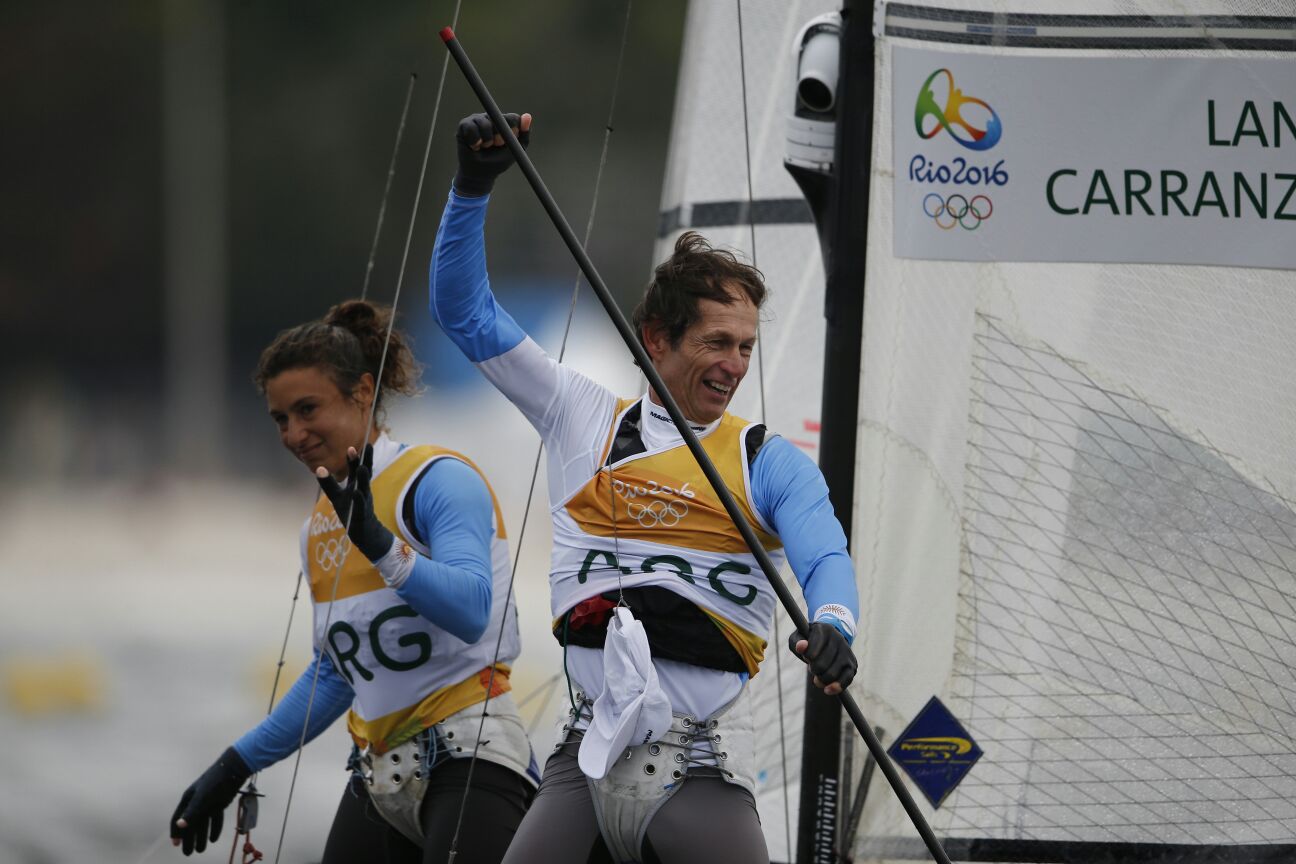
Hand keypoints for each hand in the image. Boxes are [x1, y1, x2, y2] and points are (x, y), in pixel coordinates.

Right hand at [170, 747, 250, 854]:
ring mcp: (208, 802)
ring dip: (201, 836)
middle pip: (191, 823)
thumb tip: (180, 825)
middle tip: (188, 853)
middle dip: (188, 839)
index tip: (176, 844)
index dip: (176, 832)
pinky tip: (213, 839)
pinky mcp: (219, 802)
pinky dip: (214, 828)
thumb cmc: (216, 781)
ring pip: (203, 823)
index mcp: (189, 798)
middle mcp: (197, 801)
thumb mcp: (203, 797)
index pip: (178, 818)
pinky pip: (215, 819)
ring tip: (200, 850)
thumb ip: (192, 811)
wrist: (235, 768)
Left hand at [315, 444, 394, 562]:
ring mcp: (364, 502)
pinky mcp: (362, 515)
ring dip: (363, 478)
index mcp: (357, 484)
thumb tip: (318, 468)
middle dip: (365, 461)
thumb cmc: (350, 510)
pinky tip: (356, 492)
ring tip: (362, 468)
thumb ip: (329, 483)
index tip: (352, 447)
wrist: (365, 531)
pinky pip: (360, 506)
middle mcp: (362, 490)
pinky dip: (359, 499)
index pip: (356, 468)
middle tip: (367, 446)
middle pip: (365, 473)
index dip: (355, 458)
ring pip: (364, 488)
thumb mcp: (337, 496)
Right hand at [453, 111, 531, 196]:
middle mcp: (490, 118)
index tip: (508, 141)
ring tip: (483, 147)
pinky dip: (474, 140)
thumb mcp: (515, 150)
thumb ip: (524, 134)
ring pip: (484, 122)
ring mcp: (477, 120)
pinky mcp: (464, 124)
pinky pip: (470, 127)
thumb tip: (527, 115)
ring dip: (486, 139)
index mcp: (504, 123)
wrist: (481, 174)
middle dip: (499, 136)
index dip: (512, 129)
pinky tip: (474, 146)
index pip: (512, 117)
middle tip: (496, 145)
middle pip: (498, 118)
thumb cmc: (498, 161)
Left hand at [789, 622, 856, 695]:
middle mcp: (838, 639)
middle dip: (814, 670)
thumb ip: (796, 642)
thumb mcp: (799, 637)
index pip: (814, 647)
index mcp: (824, 629)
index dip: (808, 656)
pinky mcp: (852, 664)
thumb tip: (801, 647)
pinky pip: (847, 679)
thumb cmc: (809, 640)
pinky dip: (836, 687)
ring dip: (821, 680)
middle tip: (812, 667)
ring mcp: (847, 652)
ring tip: (817, 677)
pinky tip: (827, 690)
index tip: (807, 656)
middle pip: (821, 665)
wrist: (828, 640)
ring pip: (832, 674)